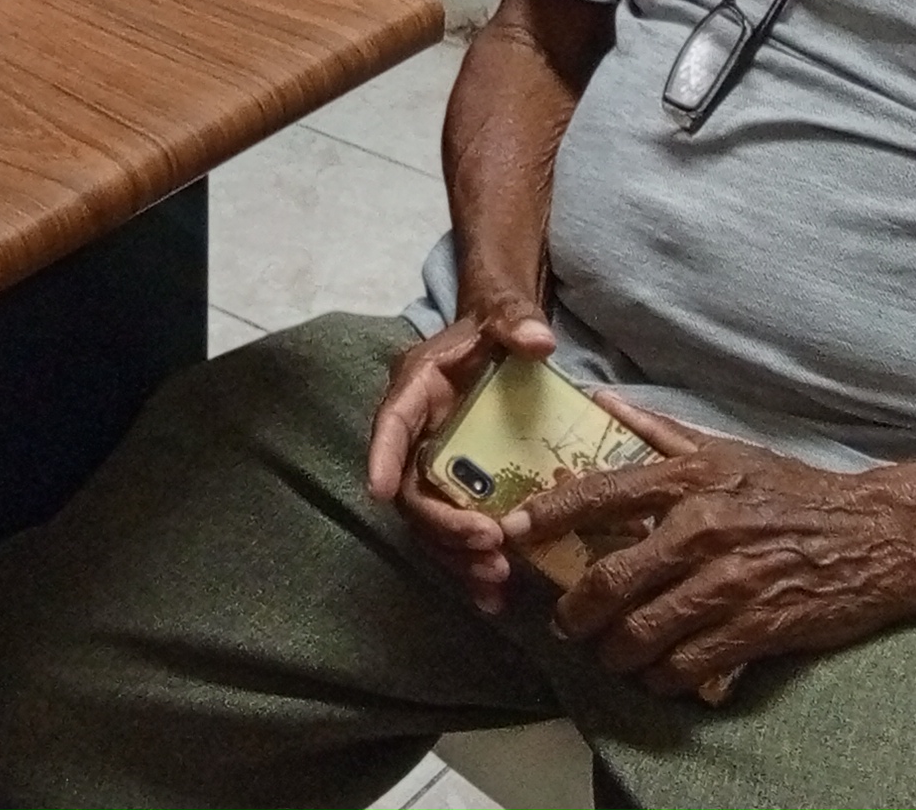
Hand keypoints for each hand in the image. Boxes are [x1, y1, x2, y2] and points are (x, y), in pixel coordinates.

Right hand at [364, 296, 563, 611]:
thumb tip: (536, 341)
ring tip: (497, 578)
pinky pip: (452, 538)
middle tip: (488, 547)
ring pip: (428, 525)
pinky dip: (469, 570)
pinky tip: (494, 600)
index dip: (381, 455)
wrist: (502, 340)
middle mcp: (416, 434)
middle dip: (443, 525)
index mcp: (417, 388)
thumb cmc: (497, 324)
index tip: (378, 491)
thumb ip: (514, 320)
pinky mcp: (456, 492)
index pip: (392, 422)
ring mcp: (434, 467)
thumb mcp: (504, 314)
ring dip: (456, 557)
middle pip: (410, 490)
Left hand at [519, 392, 915, 700]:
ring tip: (611, 655)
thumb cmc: (795, 491)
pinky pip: (688, 663)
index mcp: (689, 480)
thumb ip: (659, 431)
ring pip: (643, 631)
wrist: (878, 533)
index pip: (597, 495)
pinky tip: (659, 675)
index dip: (545, 518)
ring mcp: (728, 582)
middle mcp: (701, 529)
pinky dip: (663, 677)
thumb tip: (601, 400)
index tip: (510, 534)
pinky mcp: (757, 627)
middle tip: (567, 624)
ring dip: (616, 653)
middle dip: (576, 612)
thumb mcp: (727, 449)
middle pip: (610, 580)